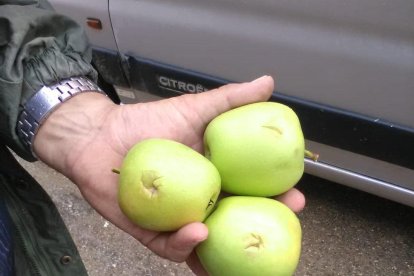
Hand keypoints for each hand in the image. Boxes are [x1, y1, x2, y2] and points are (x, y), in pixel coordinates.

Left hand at [33, 75, 304, 274]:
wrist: (100, 135)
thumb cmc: (147, 122)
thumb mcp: (194, 109)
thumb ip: (231, 100)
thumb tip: (269, 83)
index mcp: (212, 177)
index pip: (249, 191)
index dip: (274, 196)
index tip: (295, 195)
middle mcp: (198, 200)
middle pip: (232, 222)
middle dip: (257, 229)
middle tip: (276, 227)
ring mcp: (175, 218)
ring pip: (205, 243)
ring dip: (225, 249)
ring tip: (241, 247)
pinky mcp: (149, 231)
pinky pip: (169, 247)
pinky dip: (184, 245)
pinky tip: (198, 234)